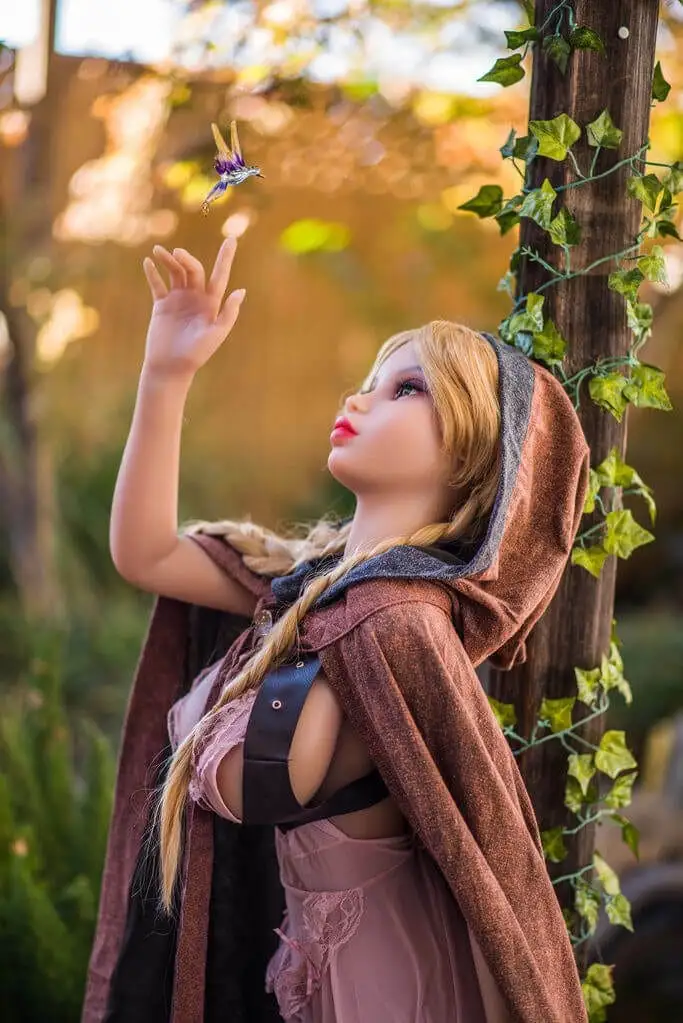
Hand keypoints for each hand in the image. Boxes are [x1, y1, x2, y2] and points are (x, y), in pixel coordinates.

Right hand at [142, 237, 244, 377]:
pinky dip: (152, 273)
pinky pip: (157, 284)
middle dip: (186, 259)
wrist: (171, 367)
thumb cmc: (196, 354)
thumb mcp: (215, 334)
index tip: (232, 239)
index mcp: (211, 303)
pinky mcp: (162, 305)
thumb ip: (228, 313)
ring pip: (175, 272)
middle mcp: (196, 298)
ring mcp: (178, 300)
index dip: (226, 258)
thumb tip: (241, 290)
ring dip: (168, 260)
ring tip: (159, 251)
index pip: (220, 275)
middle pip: (193, 270)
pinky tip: (148, 262)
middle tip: (177, 253)